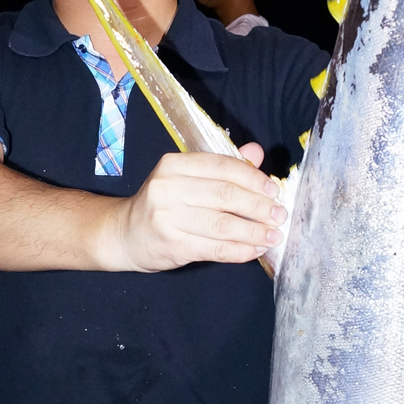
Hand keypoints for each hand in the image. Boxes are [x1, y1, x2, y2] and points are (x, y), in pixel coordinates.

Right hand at [109, 143, 284, 270]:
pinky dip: (239, 250)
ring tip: (273, 236)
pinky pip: (215, 249)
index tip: (274, 190)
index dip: (253, 178)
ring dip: (254, 231)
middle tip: (279, 215)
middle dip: (259, 207)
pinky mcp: (172, 245)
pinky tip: (254, 250)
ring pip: (223, 224)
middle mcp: (168, 188)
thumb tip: (257, 153)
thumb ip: (223, 165)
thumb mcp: (186, 178)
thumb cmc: (163, 204)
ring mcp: (168, 217)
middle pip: (225, 195)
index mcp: (174, 164)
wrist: (124, 234)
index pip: (222, 167)